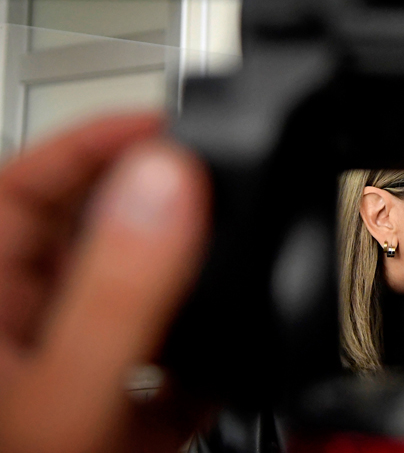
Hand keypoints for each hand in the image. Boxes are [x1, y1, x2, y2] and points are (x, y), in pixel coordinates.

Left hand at [0, 114, 210, 452]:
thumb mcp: (70, 396)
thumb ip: (118, 292)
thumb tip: (167, 187)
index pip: (22, 189)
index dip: (89, 142)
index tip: (161, 125)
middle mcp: (27, 337)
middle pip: (88, 233)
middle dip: (155, 199)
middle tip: (213, 178)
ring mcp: (75, 379)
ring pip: (134, 297)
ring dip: (187, 278)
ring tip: (236, 257)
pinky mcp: (118, 422)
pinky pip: (165, 368)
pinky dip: (207, 360)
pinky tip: (233, 366)